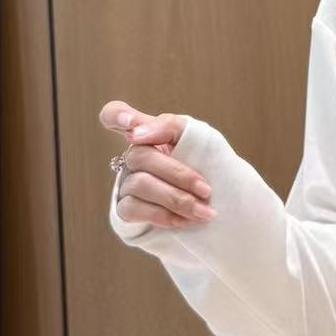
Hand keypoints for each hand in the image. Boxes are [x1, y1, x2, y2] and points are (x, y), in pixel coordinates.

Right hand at [100, 100, 215, 228]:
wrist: (220, 210)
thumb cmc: (208, 170)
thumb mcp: (202, 141)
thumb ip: (172, 126)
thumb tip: (134, 133)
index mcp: (151, 134)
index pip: (115, 114)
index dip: (116, 115)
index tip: (130, 126)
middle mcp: (133, 156)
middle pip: (140, 155)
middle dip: (178, 175)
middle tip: (206, 191)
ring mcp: (126, 182)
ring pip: (140, 184)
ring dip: (177, 199)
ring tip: (203, 212)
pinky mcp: (124, 209)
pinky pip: (134, 208)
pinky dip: (163, 215)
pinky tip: (183, 221)